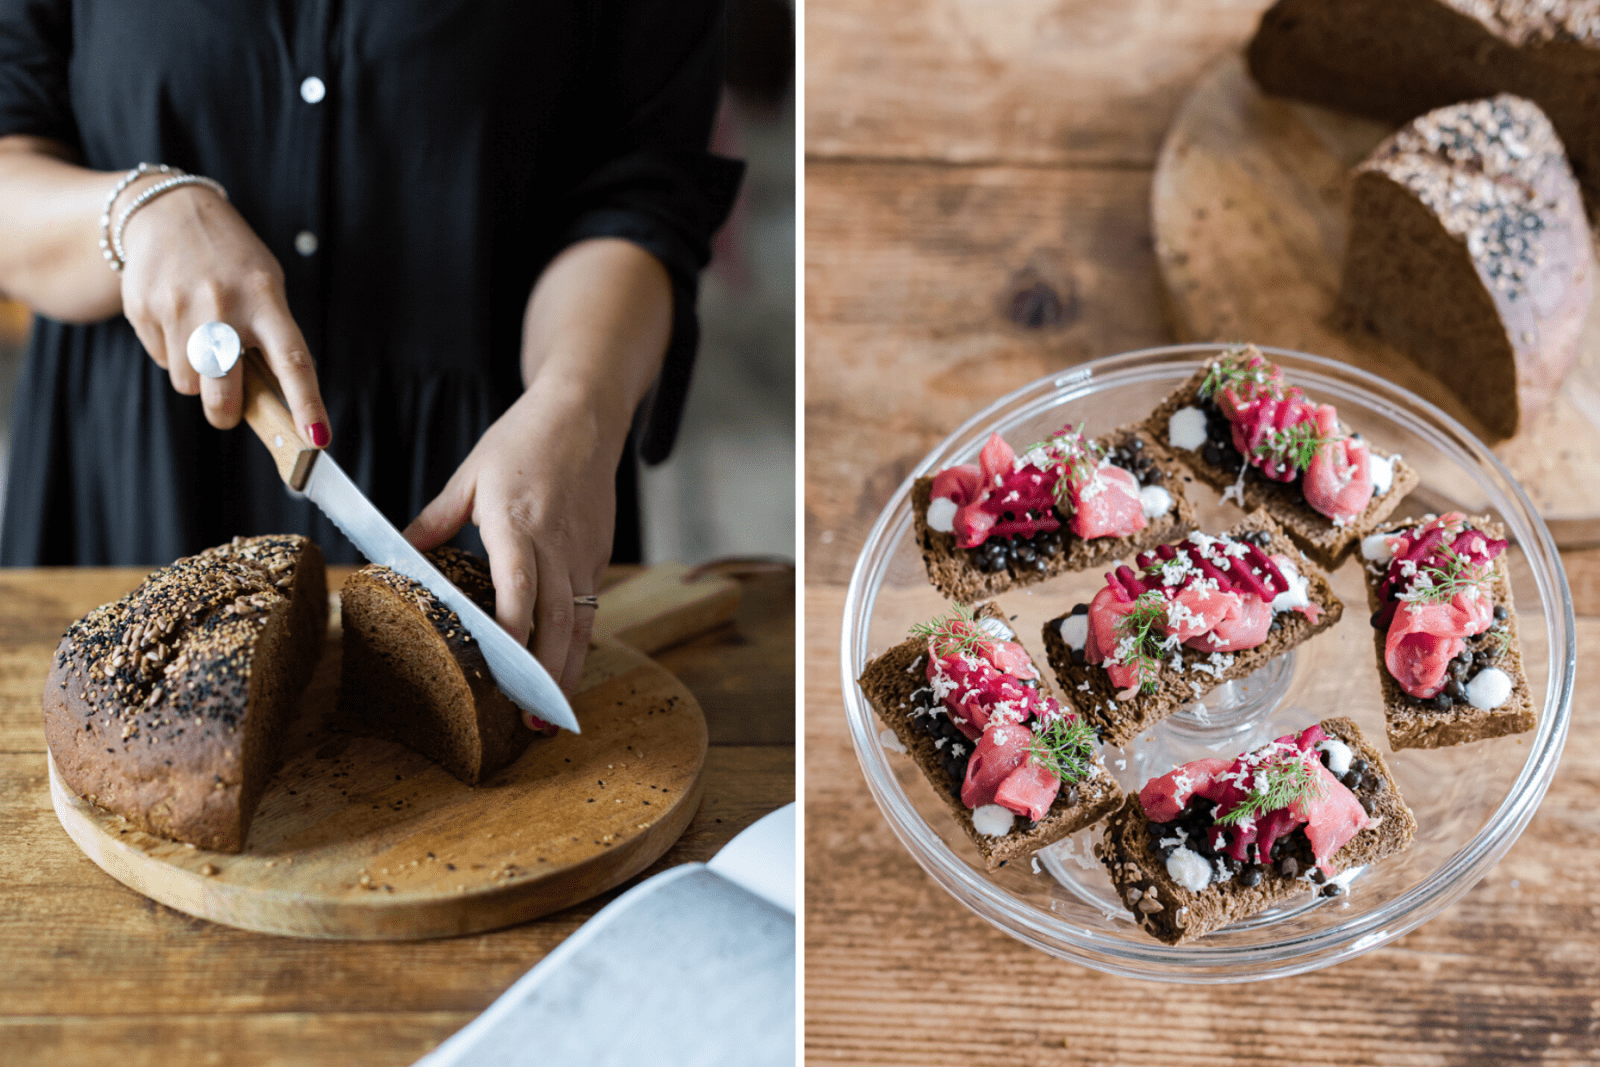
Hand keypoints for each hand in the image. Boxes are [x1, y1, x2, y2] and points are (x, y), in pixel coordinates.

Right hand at [116, 181, 329, 445]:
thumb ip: (271, 338)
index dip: (307, 404)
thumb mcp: (266, 287)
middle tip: (228, 412)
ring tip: (202, 341)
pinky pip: (161, 360)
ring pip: (187, 384)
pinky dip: (172, 353)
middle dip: (224, 414)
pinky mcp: (143, 309)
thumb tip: (275, 403)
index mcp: (266, 300)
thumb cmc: (232, 262)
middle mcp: (222, 306)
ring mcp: (178, 308)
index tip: (317, 439)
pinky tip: (177, 320)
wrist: (169, 211)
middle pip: (221, 393)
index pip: (293, 362)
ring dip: (197, 378)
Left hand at [403, 383, 626, 691]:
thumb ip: (435, 521)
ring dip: (569, 670)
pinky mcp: (598, 553)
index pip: (520, 589)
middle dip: (547, 674)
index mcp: (518, 522)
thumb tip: (398, 555)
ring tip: (552, 714)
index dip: (514, 634)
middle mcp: (558, 543)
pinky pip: (590, 606)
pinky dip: (579, 642)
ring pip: (582, 621)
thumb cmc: (523, 440)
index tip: (503, 672)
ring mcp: (584, 551)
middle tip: (533, 720)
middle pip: (559, 619)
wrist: (584, 415)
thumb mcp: (470, 476)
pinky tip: (563, 671)